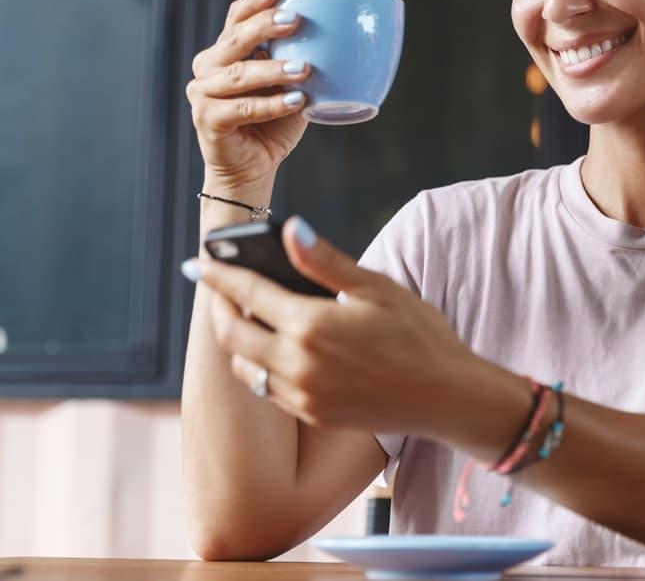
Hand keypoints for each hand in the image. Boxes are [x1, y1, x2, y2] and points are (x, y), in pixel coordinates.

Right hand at [187, 0, 311, 189]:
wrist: (253, 167)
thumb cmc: (273, 124)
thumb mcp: (288, 87)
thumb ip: (297, 62)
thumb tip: (337, 42)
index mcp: (224, 52)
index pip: (236, 19)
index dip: (254, 3)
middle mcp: (208, 67)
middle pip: (235, 39)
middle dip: (264, 26)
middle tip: (295, 20)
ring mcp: (203, 93)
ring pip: (239, 74)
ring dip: (273, 69)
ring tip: (304, 70)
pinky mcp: (207, 120)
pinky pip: (243, 108)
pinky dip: (272, 105)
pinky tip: (297, 101)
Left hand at [193, 216, 478, 434]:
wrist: (447, 397)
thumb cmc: (419, 335)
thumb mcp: (376, 288)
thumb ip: (326, 261)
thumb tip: (290, 229)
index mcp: (311, 325)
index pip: (248, 292)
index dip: (219, 274)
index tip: (197, 261)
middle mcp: (298, 364)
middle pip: (232, 333)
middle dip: (219, 307)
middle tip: (218, 288)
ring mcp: (302, 395)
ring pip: (245, 365)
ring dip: (237, 339)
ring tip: (246, 317)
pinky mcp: (312, 415)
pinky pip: (267, 389)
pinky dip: (259, 366)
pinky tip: (275, 350)